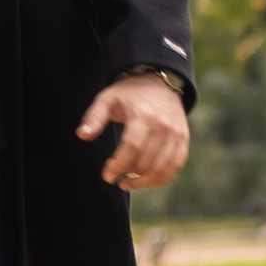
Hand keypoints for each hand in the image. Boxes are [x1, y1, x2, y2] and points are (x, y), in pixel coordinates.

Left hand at [77, 70, 189, 190]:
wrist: (159, 82)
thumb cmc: (128, 93)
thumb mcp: (107, 99)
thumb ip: (94, 117)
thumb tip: (82, 135)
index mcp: (143, 115)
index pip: (132, 148)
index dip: (119, 166)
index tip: (107, 176)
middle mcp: (163, 126)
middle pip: (146, 162)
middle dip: (128, 176)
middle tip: (116, 179)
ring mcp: (175, 133)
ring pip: (161, 168)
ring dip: (143, 182)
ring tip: (128, 183)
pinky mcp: (183, 139)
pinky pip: (175, 166)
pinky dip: (161, 179)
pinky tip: (146, 181)